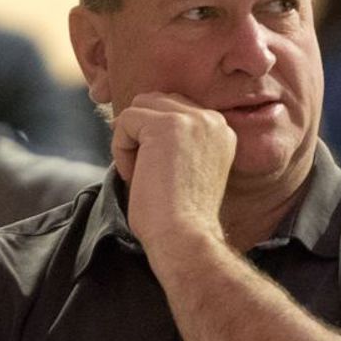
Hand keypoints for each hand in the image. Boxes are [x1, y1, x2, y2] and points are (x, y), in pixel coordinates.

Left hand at [110, 94, 235, 255]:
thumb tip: (130, 120)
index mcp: (221, 130)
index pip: (174, 110)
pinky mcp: (165, 125)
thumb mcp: (187, 169)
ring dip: (129, 141)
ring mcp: (191, 119)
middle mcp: (212, 119)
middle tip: (144, 174)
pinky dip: (120, 150)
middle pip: (155, 102)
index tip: (157, 173)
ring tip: (139, 175)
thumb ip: (175, 141)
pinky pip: (125, 121)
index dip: (153, 138)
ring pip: (138, 109)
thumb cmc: (180, 217)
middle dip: (140, 135)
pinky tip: (134, 176)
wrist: (184, 238)